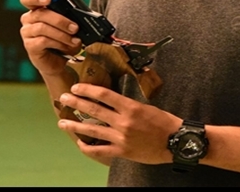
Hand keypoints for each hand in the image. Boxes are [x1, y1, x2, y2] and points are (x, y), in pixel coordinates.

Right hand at [19, 0, 82, 76]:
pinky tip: (65, 47)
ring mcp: (27, 32)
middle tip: (75, 27)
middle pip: (40, 14)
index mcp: (37, 9)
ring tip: (74, 40)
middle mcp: (28, 19)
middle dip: (60, 20)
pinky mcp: (29, 45)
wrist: (58, 61)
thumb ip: (69, 15)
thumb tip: (81, 13)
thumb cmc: (62, 39)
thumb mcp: (68, 25)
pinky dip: (58, 44)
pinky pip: (43, 41)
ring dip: (62, 34)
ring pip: (42, 28)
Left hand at [56, 82, 181, 164]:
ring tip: (62, 122)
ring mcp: (121, 138)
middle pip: (93, 110)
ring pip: (92, 130)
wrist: (177, 141)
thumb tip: (108, 99)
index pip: (103, 94)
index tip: (76, 87)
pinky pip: (100, 150)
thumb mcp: (145, 106)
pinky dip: (88, 147)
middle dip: (76, 103)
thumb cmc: (164, 122)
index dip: (87, 90)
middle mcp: (123, 121)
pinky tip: (80, 143)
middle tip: (64, 98)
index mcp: (130, 107)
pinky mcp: (122, 151)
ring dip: (75, 126)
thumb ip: (126, 104)